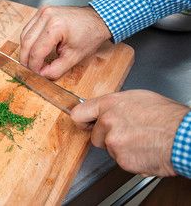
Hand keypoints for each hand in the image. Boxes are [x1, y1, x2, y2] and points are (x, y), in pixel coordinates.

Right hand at [20, 5, 110, 79]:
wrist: (98, 19)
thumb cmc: (90, 35)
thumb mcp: (74, 57)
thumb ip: (56, 69)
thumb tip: (41, 75)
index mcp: (56, 27)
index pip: (36, 52)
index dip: (34, 66)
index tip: (34, 75)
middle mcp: (47, 16)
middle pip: (26, 42)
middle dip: (25, 59)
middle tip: (28, 70)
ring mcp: (43, 11)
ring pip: (24, 34)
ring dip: (25, 50)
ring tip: (30, 61)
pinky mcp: (42, 11)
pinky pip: (29, 28)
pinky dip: (28, 40)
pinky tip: (33, 49)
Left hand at [70, 90, 189, 176]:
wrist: (184, 137)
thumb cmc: (167, 116)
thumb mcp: (137, 98)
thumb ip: (115, 105)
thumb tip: (105, 110)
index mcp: (109, 104)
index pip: (78, 113)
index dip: (82, 121)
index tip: (85, 125)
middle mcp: (107, 122)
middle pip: (95, 136)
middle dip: (107, 137)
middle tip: (128, 134)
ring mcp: (113, 142)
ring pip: (110, 149)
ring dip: (121, 148)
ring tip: (141, 140)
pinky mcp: (122, 160)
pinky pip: (121, 161)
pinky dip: (131, 159)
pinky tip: (145, 150)